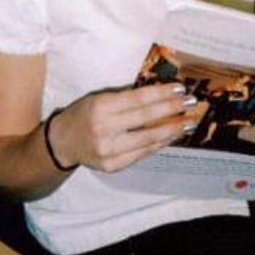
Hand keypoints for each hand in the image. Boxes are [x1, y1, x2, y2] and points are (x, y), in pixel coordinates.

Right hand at [47, 84, 196, 173]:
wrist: (62, 143)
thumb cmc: (83, 114)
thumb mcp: (100, 98)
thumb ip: (125, 98)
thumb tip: (160, 94)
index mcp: (100, 107)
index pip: (138, 99)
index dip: (162, 94)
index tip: (180, 89)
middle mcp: (104, 129)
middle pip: (146, 118)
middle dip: (172, 109)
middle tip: (192, 103)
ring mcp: (109, 151)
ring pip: (148, 139)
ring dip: (172, 130)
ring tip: (188, 122)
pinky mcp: (113, 166)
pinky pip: (142, 153)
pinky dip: (159, 144)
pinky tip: (171, 136)